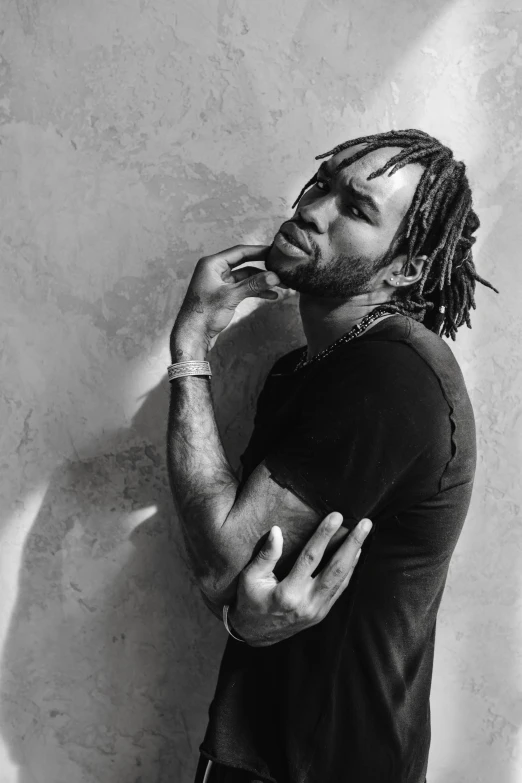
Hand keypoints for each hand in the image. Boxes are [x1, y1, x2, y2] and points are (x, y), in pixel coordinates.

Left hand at [171, 244, 284, 353]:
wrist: (192, 336)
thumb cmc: (204, 314)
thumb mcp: (231, 296)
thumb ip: (253, 284)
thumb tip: (273, 276)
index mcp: (211, 264)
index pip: (239, 252)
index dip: (258, 251)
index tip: (274, 252)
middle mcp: (214, 270)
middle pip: (244, 264)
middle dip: (263, 269)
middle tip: (280, 270)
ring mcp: (219, 283)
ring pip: (245, 278)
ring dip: (261, 282)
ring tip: (280, 286)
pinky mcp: (223, 295)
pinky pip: (242, 288)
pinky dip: (255, 291)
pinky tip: (270, 295)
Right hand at [228, 513, 372, 646]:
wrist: (255, 635)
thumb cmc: (250, 602)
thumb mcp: (250, 578)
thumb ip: (266, 556)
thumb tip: (277, 531)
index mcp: (288, 593)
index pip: (311, 558)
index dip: (324, 535)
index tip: (336, 516)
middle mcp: (307, 603)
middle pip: (336, 568)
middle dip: (352, 543)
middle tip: (365, 524)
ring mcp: (317, 610)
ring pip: (342, 579)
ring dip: (355, 554)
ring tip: (364, 533)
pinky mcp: (321, 613)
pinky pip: (340, 589)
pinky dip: (350, 570)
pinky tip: (355, 554)